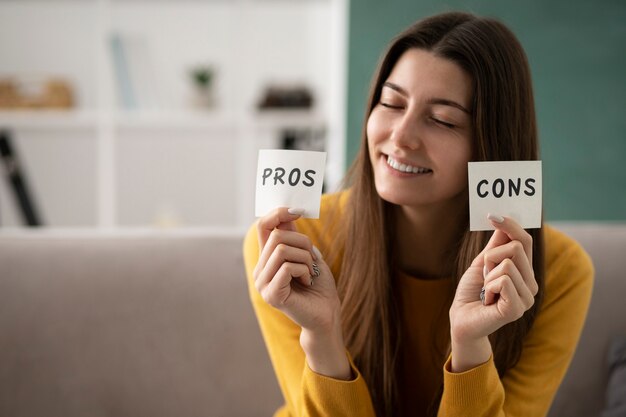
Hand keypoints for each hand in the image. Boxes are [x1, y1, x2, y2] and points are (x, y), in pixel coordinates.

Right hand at [254, 207, 350, 378]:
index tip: (296, 211)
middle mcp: (260, 271)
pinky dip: (304, 270)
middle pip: (276, 237)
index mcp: (266, 260)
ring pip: (282, 250)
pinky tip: (308, 282)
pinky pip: (287, 267)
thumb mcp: (307, 255)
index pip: (261, 227)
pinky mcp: (271, 295)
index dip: (277, 214)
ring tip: (310, 272)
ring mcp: (263, 284)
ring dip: (305, 258)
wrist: (327, 315)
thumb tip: (286, 215)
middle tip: (312, 259)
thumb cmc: (319, 287)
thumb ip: (293, 237)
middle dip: (302, 242)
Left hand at [449, 214, 537, 370]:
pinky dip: (488, 286)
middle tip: (485, 275)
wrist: (461, 318)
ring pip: (507, 263)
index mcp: (525, 273)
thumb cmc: (472, 292)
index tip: (492, 215)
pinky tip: (488, 299)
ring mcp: (527, 298)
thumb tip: (505, 222)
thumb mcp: (483, 263)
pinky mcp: (517, 309)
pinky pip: (503, 280)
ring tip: (486, 290)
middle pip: (516, 247)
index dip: (510, 225)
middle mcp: (531, 285)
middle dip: (491, 256)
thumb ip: (496, 245)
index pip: (525, 241)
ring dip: (488, 274)